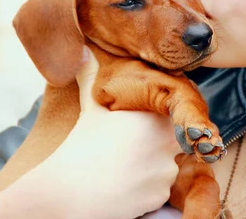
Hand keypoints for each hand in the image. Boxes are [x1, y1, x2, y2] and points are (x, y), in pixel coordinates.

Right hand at [35, 47, 181, 218]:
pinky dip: (147, 188)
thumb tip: (83, 50)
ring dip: (153, 166)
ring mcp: (166, 171)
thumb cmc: (80, 148)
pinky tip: (125, 184)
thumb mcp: (90, 109)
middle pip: (174, 140)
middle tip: (132, 148)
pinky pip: (160, 189)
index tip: (146, 126)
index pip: (177, 113)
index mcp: (155, 117)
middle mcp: (168, 142)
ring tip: (124, 167)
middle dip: (158, 143)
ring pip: (167, 165)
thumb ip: (91, 76)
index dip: (164, 118)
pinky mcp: (161, 195)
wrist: (69, 192)